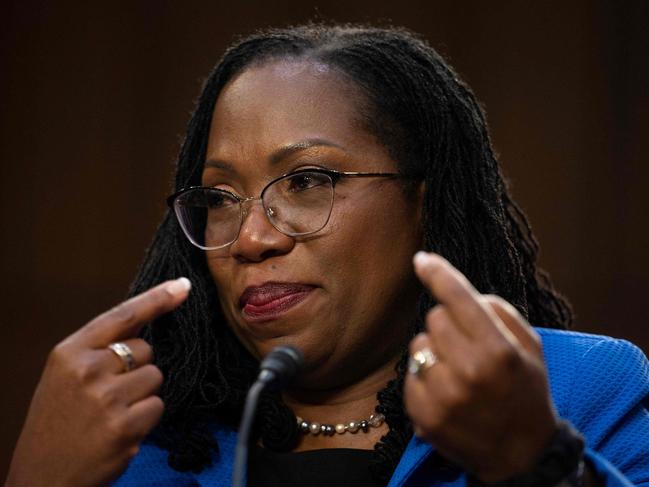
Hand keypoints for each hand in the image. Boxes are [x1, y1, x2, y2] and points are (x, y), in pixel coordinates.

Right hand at [6, 278, 190, 486]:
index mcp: (70, 352)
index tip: (182, 286)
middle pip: (146, 351)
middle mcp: (88, 370)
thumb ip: (98, 352)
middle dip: (137, 370)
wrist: (40, 478)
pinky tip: (120, 432)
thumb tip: (143, 329)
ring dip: (142, 397)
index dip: (156, 299)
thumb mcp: (64, 377)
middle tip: (108, 396)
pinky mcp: (125, 425)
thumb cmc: (56, 425)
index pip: (122, 316)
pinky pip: (158, 406)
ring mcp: (107, 398)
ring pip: (155, 378)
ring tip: (112, 416)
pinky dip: (145, 419)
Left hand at [404, 252, 557, 482]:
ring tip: (457, 371)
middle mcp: (468, 372)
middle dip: (448, 324)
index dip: (438, 274)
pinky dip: (424, 375)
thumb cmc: (527, 393)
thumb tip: (462, 292)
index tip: (422, 259)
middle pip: (434, 317)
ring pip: (418, 344)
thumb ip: (499, 313)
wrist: (520, 454)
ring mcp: (442, 396)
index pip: (458, 299)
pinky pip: (409, 373)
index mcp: (498, 352)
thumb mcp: (531, 348)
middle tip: (467, 345)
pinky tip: (445, 390)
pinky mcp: (423, 415)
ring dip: (434, 350)